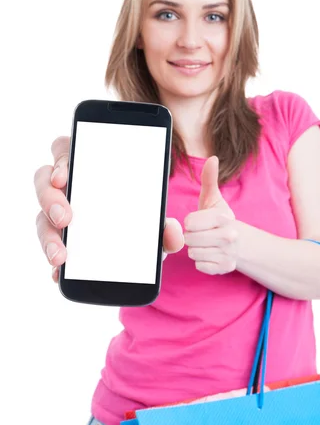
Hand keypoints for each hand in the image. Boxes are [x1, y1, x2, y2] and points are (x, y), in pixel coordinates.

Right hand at [34, 137, 183, 283]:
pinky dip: (53, 261)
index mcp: (89, 168)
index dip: (61, 160)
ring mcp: (57, 213)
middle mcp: (68, 187)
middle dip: (50, 198)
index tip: (64, 177)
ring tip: (61, 255)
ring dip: (47, 235)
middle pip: (44, 181)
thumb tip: (173, 233)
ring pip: (41, 216)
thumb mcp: (155, 225)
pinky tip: (60, 274)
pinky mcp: (57, 239)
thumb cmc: (139, 223)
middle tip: (65, 218)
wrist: (136, 253)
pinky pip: (48, 246)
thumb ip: (166, 228)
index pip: (66, 150)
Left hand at [183, 156, 237, 274]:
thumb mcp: (214, 199)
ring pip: (193, 253)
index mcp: (223, 217)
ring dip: (196, 249)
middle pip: (189, 239)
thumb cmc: (220, 219)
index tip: (200, 221)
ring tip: (207, 243)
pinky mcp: (225, 268)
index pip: (189, 222)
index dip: (191, 222)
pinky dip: (202, 262)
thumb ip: (210, 179)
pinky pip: (199, 265)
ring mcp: (227, 253)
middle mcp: (228, 235)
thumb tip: (212, 158)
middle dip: (192, 236)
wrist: (242, 243)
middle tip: (203, 233)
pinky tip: (211, 254)